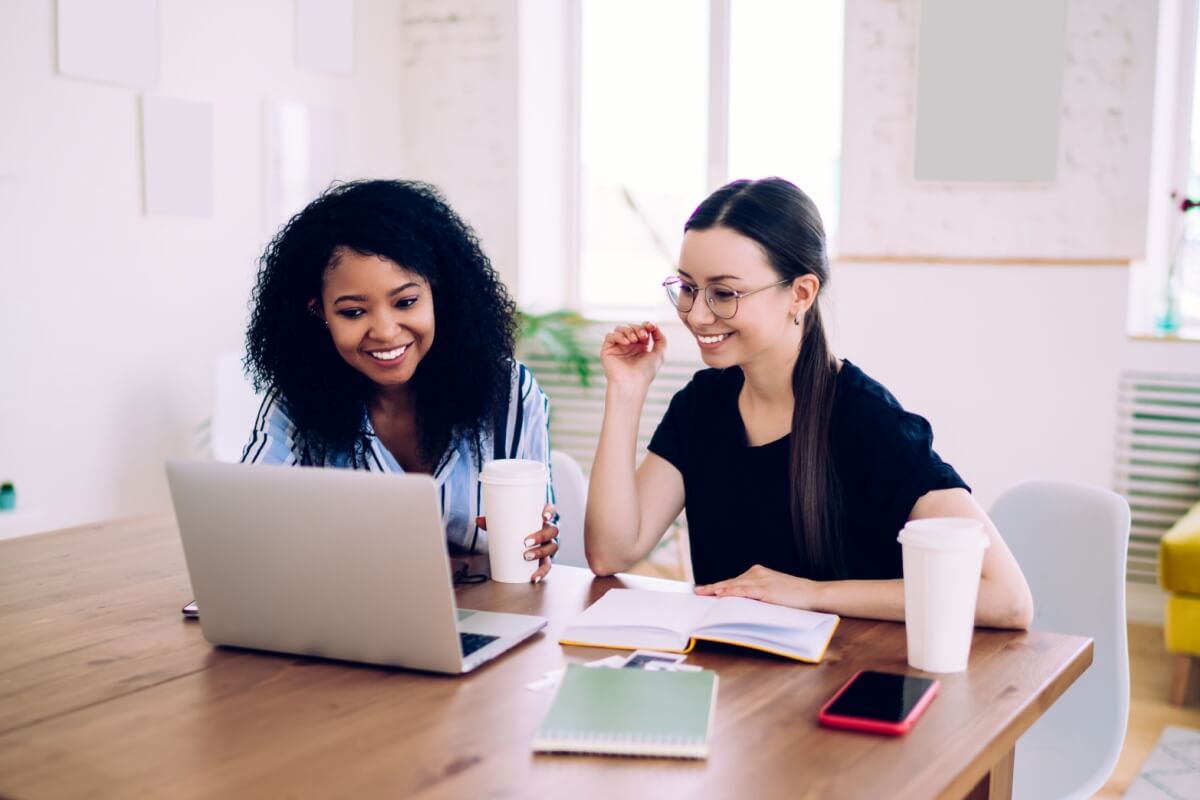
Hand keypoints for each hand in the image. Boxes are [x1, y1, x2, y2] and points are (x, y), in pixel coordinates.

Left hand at [475, 503, 558, 582]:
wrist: (521, 540)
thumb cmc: (517, 528)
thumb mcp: (506, 523)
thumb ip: (493, 521)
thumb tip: (478, 520)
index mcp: (541, 518)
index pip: (551, 510)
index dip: (549, 512)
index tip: (543, 516)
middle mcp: (548, 530)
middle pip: (552, 531)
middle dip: (541, 536)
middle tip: (526, 542)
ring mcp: (548, 544)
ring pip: (552, 547)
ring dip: (540, 552)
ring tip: (527, 557)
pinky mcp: (545, 558)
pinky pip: (547, 565)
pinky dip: (542, 572)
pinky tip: (534, 577)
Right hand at [600, 322, 666, 390]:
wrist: (632, 383)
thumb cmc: (645, 372)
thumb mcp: (659, 354)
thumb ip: (661, 339)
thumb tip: (655, 326)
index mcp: (640, 346)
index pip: (642, 329)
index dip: (647, 324)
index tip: (651, 326)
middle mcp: (628, 346)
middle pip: (632, 327)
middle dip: (638, 328)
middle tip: (643, 336)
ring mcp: (618, 347)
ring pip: (620, 329)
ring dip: (629, 331)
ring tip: (634, 340)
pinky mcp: (607, 350)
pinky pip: (610, 336)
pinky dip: (618, 336)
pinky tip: (626, 343)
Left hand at [694, 564, 819, 608]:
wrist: (814, 594)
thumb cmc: (796, 596)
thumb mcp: (773, 592)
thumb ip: (757, 594)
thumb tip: (741, 603)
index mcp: (759, 572)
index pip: (734, 580)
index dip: (718, 585)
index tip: (705, 589)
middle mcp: (757, 573)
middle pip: (730, 581)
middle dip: (712, 587)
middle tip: (697, 592)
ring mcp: (761, 580)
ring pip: (734, 585)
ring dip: (717, 589)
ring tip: (702, 594)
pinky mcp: (765, 590)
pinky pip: (743, 591)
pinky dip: (730, 592)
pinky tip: (720, 594)